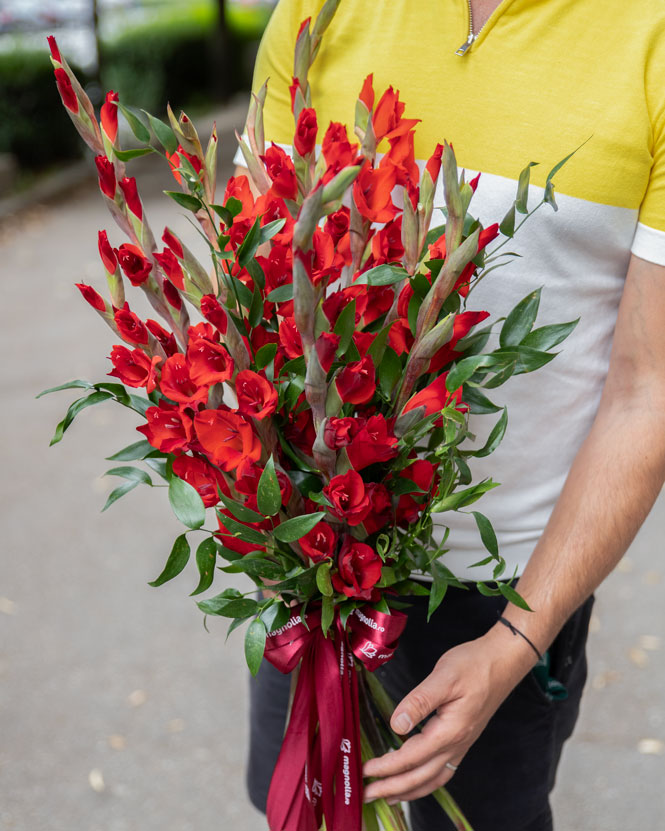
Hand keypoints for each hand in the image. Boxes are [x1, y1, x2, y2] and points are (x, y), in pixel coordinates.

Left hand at [362, 627, 536, 803]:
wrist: (503, 661)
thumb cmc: (474, 664)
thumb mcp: (443, 676)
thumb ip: (419, 702)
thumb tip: (397, 725)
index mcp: (450, 731)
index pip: (412, 757)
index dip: (387, 767)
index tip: (366, 771)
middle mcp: (457, 743)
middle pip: (421, 776)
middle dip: (393, 788)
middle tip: (367, 795)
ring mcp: (462, 743)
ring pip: (433, 778)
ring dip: (409, 790)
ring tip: (389, 796)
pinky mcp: (463, 738)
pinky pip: (443, 770)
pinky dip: (426, 781)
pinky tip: (417, 780)